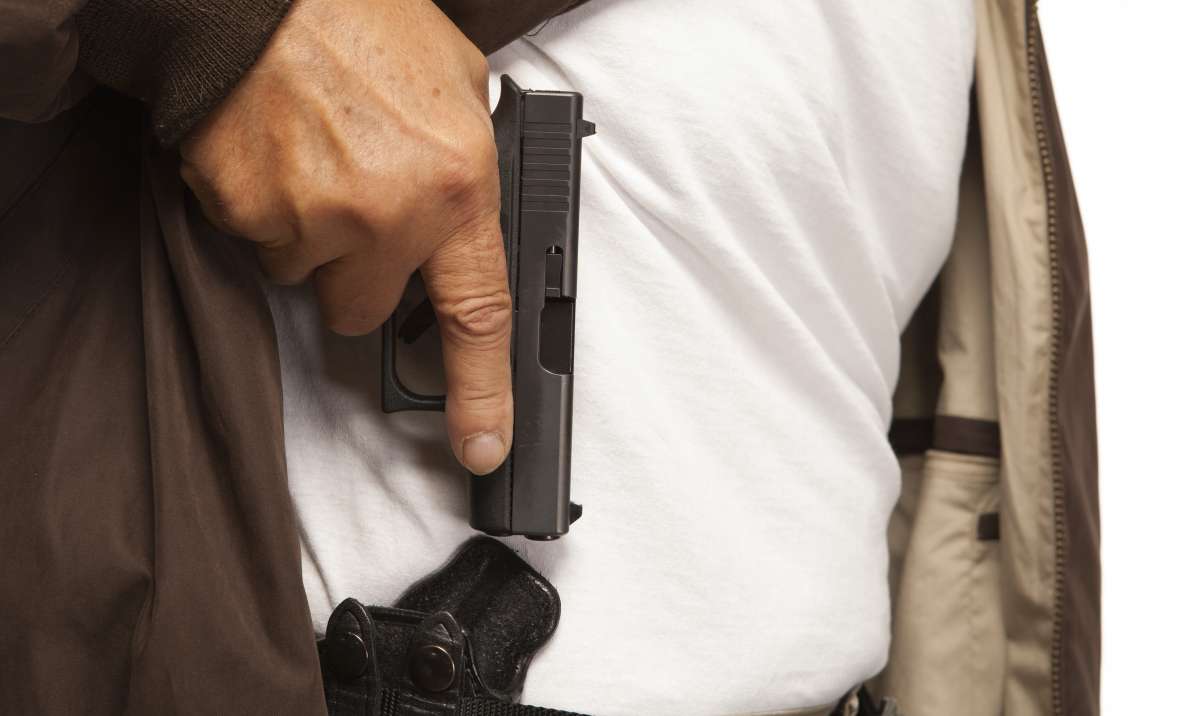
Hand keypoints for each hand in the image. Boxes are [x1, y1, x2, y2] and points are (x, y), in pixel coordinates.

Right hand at [179, 0, 510, 474]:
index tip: (482, 446)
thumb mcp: (457, 81)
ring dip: (310, 236)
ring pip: (306, 277)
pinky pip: (256, 244)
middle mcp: (387, 216)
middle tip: (353, 203)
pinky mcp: (244, 214)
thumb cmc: (360, 17)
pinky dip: (261, 209)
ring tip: (310, 156)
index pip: (478, 315)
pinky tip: (271, 152)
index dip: (483, 392)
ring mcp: (311, 220)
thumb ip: (470, 160)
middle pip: (365, 312)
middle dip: (359, 275)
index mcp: (455, 186)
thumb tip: (467, 213)